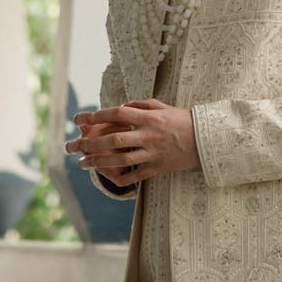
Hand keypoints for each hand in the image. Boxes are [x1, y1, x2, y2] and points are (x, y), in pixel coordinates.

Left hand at [66, 100, 198, 183]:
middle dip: (91, 142)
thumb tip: (121, 105)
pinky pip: (135, 175)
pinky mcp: (158, 168)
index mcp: (150, 117)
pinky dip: (120, 178)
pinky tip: (106, 176)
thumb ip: (141, 104)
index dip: (97, 115)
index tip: (80, 118)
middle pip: (115, 138)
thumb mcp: (163, 106)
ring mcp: (153, 153)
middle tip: (74, 145)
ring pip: (121, 159)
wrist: (207, 141)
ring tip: (83, 163)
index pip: (118, 113)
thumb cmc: (184, 121)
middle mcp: (150, 135)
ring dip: (99, 162)